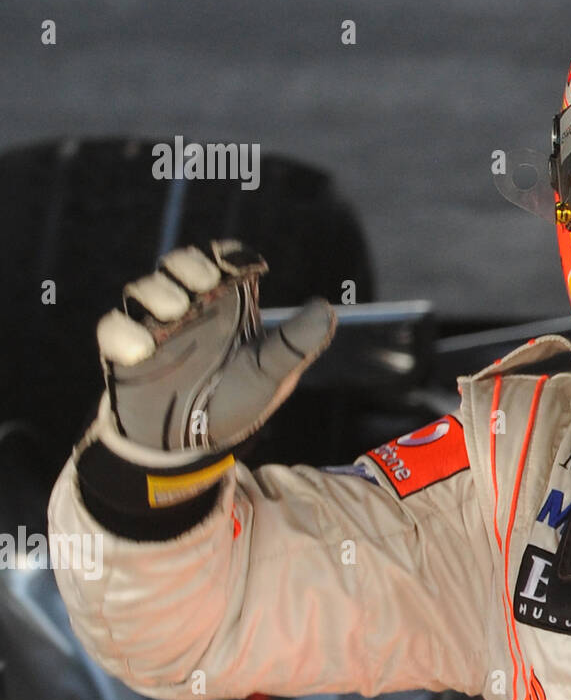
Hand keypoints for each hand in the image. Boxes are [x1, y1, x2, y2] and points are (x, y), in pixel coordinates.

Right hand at [95, 240, 335, 462]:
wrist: (191, 445)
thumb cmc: (235, 399)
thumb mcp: (271, 374)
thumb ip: (296, 343)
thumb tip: (327, 309)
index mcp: (228, 304)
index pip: (225, 260)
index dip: (230, 254)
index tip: (242, 265)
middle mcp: (191, 307)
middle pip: (181, 264)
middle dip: (190, 265)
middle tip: (206, 281)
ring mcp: (155, 326)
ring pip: (144, 289)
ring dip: (157, 292)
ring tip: (176, 311)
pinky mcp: (124, 350)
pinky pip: (113, 329)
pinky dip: (123, 334)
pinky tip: (142, 351)